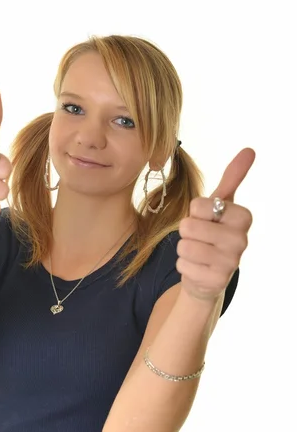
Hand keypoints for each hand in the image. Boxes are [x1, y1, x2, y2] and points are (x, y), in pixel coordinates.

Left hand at [176, 147, 255, 300]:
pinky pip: (182, 265)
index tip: (208, 220)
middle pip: (188, 226)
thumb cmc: (212, 232)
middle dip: (187, 232)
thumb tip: (249, 150)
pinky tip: (198, 268)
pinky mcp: (216, 282)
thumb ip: (232, 178)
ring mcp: (230, 263)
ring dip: (184, 249)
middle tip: (200, 238)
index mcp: (243, 217)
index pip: (199, 205)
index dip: (195, 212)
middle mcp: (241, 240)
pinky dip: (184, 266)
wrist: (209, 273)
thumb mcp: (221, 204)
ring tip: (199, 253)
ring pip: (184, 246)